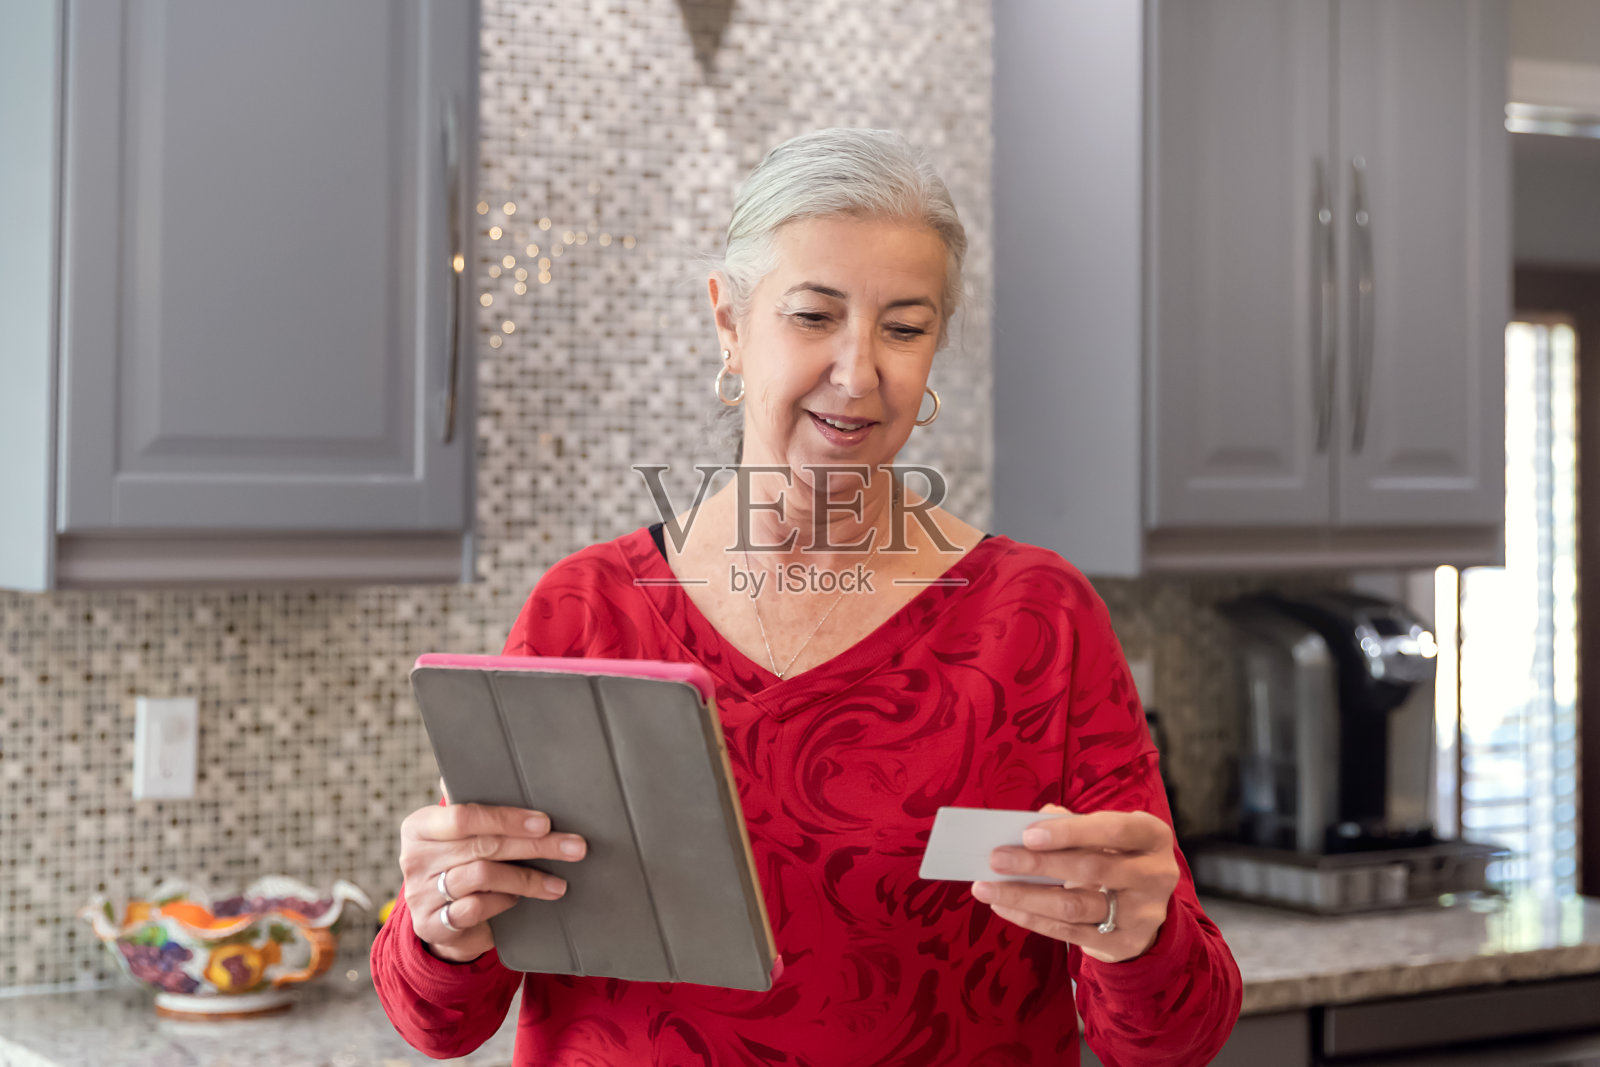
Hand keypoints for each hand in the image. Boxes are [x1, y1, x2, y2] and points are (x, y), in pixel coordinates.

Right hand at [398, 778, 586, 962]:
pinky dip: (503, 902)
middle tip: (574, 849)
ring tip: (557, 883)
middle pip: (484, 846)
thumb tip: (493, 760)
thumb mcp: (461, 832)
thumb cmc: (459, 862)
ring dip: (528, 880)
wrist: (439, 918)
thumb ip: (474, 804)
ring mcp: (420, 894)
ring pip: (484, 877)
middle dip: (536, 847)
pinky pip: (476, 908)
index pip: (464, 816)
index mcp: (419, 826)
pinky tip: (517, 899)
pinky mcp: (431, 925)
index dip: (508, 819)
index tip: (546, 823)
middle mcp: (414, 858)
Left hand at [971, 803, 1178, 962]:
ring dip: (1024, 896)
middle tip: (996, 858)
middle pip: (1091, 869)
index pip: (1114, 830)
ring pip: (1074, 906)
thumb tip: (1033, 821)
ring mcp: (1142, 914)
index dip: (1071, 832)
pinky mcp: (1123, 944)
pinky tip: (1003, 907)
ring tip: (987, 887)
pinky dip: (1031, 918)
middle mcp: (1155, 876)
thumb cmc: (1116, 856)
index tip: (1027, 834)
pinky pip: (1068, 933)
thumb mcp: (1107, 834)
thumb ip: (1074, 824)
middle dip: (1038, 864)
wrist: (1146, 907)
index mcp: (1152, 837)